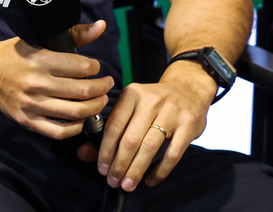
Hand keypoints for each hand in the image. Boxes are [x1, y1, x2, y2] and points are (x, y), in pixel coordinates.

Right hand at [0, 21, 113, 138]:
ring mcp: (30, 104)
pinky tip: (81, 118)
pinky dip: (77, 127)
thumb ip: (73, 35)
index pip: (82, 66)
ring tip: (99, 100)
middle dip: (102, 88)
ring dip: (95, 107)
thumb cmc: (14, 53)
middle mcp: (35, 82)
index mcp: (39, 59)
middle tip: (106, 84)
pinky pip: (60, 132)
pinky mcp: (27, 121)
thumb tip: (102, 26)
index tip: (96, 67)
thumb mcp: (38, 38)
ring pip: (76, 112)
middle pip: (84, 91)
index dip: (96, 67)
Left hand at [79, 60, 214, 191]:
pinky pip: (172, 154)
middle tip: (113, 181)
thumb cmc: (153, 103)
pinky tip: (150, 180)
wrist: (188, 88)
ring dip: (136, 169)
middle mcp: (150, 101)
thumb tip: (83, 154)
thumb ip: (109, 130)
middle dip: (119, 164)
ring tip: (128, 184)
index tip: (101, 169)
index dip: (105, 150)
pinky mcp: (189, 125)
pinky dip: (160, 170)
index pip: (114, 126)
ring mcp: (171, 112)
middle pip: (130, 139)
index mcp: (131, 94)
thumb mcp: (130, 107)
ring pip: (149, 147)